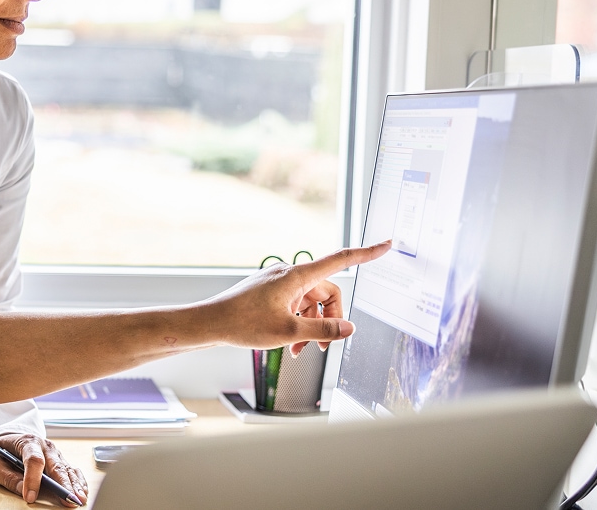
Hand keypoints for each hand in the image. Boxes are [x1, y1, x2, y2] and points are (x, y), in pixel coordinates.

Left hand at [0, 433, 87, 505]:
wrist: (8, 440)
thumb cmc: (1, 452)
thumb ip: (7, 477)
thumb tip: (23, 490)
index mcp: (27, 442)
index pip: (33, 460)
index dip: (33, 479)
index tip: (30, 497)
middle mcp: (44, 446)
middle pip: (56, 465)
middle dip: (63, 484)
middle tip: (68, 500)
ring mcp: (54, 453)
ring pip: (66, 469)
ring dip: (74, 485)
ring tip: (79, 499)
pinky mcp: (59, 460)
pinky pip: (71, 470)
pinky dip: (78, 482)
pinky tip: (82, 492)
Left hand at [201, 241, 390, 354]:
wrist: (210, 323)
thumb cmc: (243, 323)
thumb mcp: (289, 331)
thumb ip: (324, 330)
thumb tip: (349, 327)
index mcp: (298, 276)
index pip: (341, 260)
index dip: (367, 253)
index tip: (386, 245)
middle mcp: (291, 275)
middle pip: (328, 293)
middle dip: (330, 320)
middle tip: (321, 347)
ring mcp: (281, 283)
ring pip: (312, 303)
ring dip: (312, 327)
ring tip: (299, 350)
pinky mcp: (272, 292)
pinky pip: (297, 306)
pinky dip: (299, 324)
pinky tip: (290, 345)